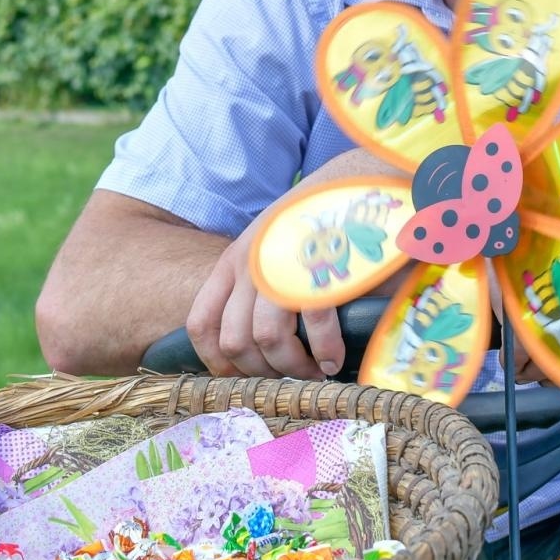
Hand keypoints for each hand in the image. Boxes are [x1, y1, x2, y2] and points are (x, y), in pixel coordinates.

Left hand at [186, 214, 344, 379]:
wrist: (357, 182)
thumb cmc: (319, 220)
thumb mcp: (271, 245)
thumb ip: (259, 283)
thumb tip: (261, 344)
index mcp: (234, 261)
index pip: (202, 324)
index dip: (216, 361)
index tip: (242, 376)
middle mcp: (249, 266)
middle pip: (234, 342)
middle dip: (262, 372)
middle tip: (289, 377)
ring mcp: (281, 269)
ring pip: (267, 342)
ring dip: (292, 368)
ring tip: (315, 371)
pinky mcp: (317, 272)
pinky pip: (313, 329)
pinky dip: (325, 353)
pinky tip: (334, 359)